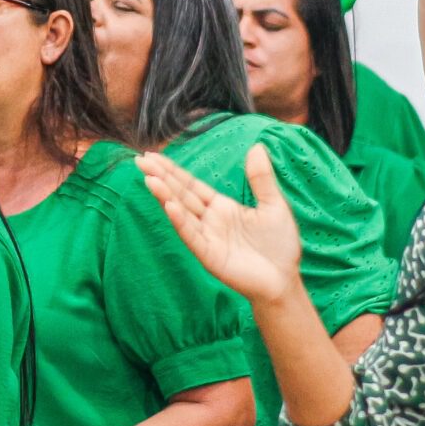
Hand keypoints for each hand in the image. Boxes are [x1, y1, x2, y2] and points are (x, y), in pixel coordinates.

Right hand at [137, 144, 305, 308]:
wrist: (284, 279)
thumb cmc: (279, 245)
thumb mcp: (273, 204)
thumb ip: (261, 178)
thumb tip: (257, 146)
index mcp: (220, 207)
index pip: (191, 185)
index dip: (172, 170)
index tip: (153, 156)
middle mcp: (209, 221)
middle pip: (181, 195)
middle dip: (161, 178)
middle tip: (140, 161)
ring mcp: (207, 238)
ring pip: (182, 213)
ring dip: (165, 196)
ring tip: (149, 179)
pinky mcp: (210, 255)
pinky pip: (192, 236)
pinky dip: (180, 221)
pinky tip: (169, 206)